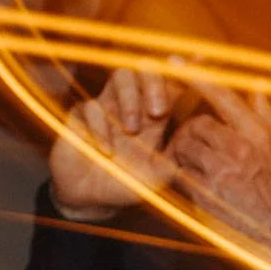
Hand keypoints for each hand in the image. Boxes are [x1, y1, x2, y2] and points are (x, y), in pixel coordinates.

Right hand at [49, 69, 177, 221]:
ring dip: (129, 99)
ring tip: (131, 130)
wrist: (88, 198)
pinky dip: (100, 128)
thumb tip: (186, 154)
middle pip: (145, 71)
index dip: (180, 76)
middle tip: (158, 111)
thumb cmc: (125, 186)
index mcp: (154, 118)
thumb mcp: (154, 180)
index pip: (169, 86)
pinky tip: (106, 151)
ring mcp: (106, 108)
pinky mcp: (80, 116)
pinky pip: (91, 107)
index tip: (190, 78)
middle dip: (154, 85)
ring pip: (121, 77)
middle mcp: (132, 106)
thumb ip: (170, 166)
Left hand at [167, 83, 270, 251]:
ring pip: (184, 145)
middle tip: (193, 147)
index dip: (197, 77)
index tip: (174, 63)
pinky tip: (195, 186)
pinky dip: (181, 175)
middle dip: (189, 133)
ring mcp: (224, 168)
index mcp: (261, 135)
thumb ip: (267, 119)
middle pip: (197, 123)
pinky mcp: (207, 189)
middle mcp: (243, 147)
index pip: (224, 96)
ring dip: (183, 155)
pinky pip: (180, 170)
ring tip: (198, 170)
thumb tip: (257, 85)